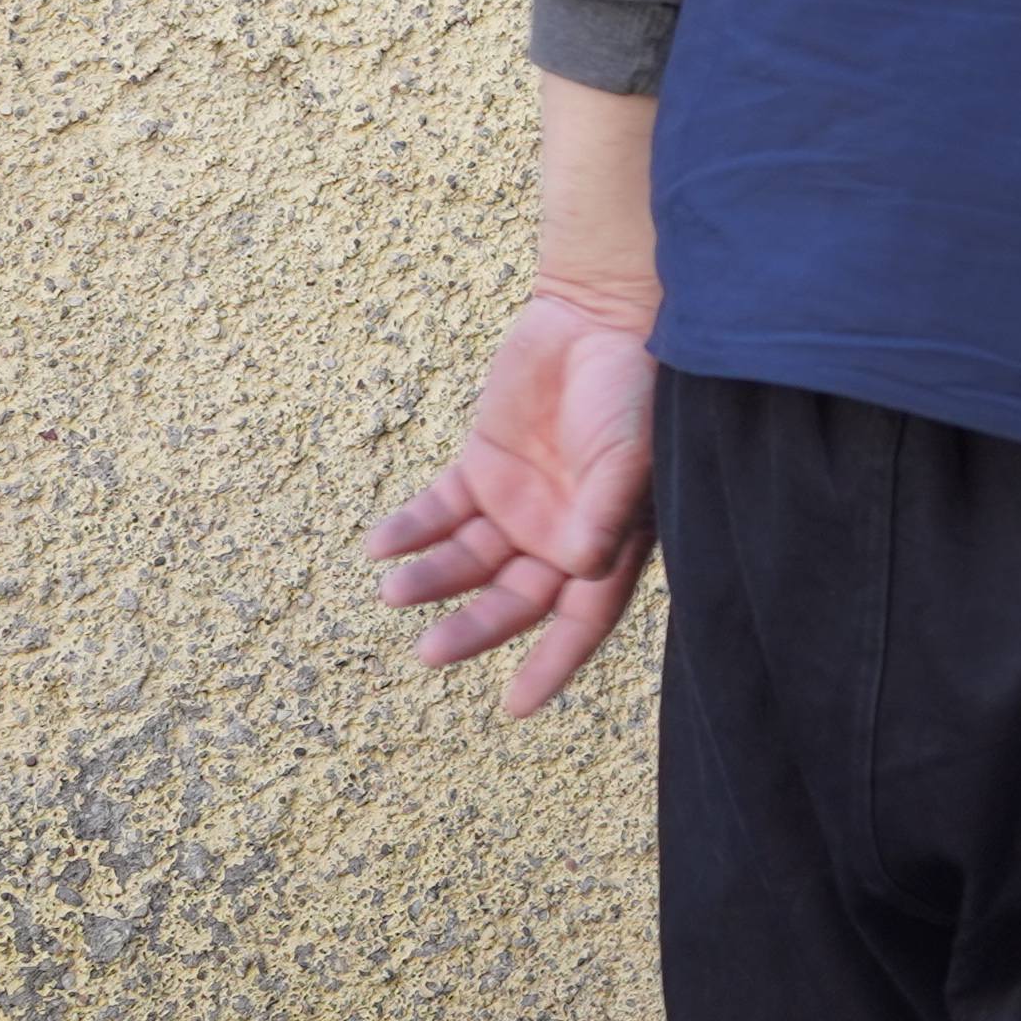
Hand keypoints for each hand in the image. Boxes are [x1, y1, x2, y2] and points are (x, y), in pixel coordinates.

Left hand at [368, 280, 663, 714]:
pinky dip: (410, 530)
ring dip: (431, 579)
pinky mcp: (482, 464)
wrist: (602, 312)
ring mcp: (518, 499)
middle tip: (429, 652)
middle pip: (514, 597)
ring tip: (394, 590)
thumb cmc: (637, 383)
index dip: (554, 664)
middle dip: (474, 628)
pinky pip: (439, 511)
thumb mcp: (634, 448)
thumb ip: (609, 508)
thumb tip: (582, 568)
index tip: (516, 708)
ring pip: (468, 560)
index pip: (583, 616)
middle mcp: (561, 530)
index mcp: (609, 537)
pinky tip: (383, 544)